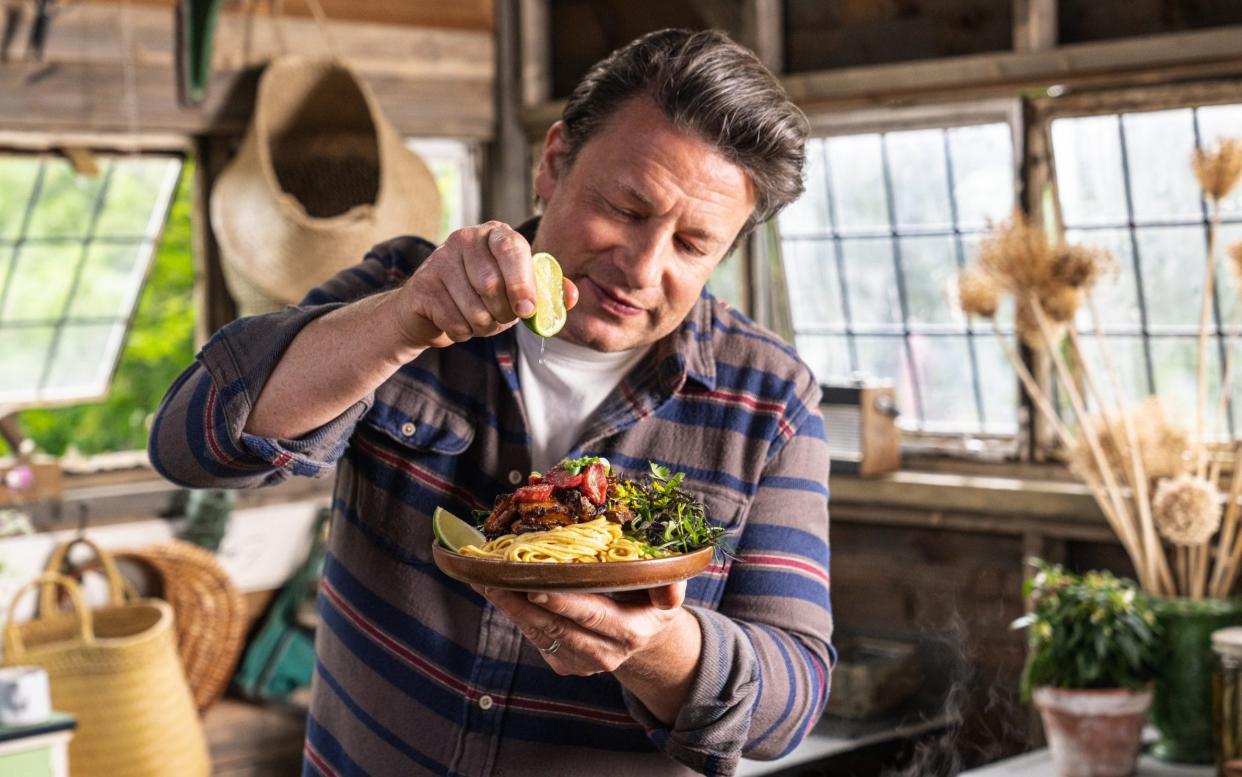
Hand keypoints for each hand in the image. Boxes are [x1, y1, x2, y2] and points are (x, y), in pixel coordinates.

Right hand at [389, 222, 577, 348]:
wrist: (433, 310)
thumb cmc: (485, 297)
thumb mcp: (519, 292)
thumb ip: (547, 292)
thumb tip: (571, 296)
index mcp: (495, 234)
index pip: (511, 249)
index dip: (522, 283)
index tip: (527, 310)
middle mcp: (465, 238)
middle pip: (492, 285)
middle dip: (502, 314)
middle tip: (502, 317)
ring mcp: (439, 260)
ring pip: (474, 309)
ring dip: (484, 327)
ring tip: (480, 320)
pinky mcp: (422, 286)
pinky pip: (454, 322)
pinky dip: (463, 333)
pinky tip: (458, 321)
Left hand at [472, 583, 687, 675]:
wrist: (642, 640)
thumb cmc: (650, 604)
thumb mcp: (668, 596)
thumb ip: (669, 590)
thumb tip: (671, 585)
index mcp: (628, 633)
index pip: (591, 616)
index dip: (563, 604)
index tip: (536, 588)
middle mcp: (602, 653)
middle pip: (556, 627)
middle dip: (521, 604)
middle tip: (494, 579)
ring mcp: (579, 662)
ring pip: (538, 633)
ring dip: (509, 607)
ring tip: (484, 580)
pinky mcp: (562, 664)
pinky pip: (534, 636)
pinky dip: (514, 613)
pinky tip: (496, 590)